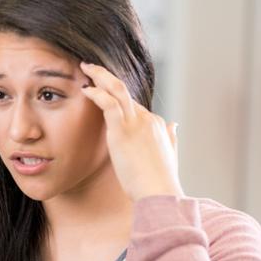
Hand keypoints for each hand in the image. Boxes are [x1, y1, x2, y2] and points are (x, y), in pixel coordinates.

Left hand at [79, 62, 182, 201]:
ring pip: (118, 90)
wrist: (160, 193)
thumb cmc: (160, 180)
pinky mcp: (123, 131)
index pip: (132, 104)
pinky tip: (86, 89)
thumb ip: (170, 137)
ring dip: (100, 76)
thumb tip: (175, 124)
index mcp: (156, 124)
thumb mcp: (169, 154)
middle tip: (90, 67)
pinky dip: (96, 93)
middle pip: (124, 90)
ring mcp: (137, 123)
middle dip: (106, 76)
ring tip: (85, 67)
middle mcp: (148, 119)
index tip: (100, 87)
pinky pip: (109, 103)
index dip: (115, 94)